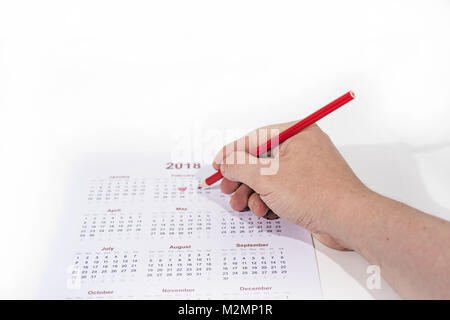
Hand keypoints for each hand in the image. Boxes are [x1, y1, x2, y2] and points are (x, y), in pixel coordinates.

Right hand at [213, 122, 369, 250]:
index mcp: (297, 133)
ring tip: (246, 206)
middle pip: (261, 160)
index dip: (233, 152)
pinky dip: (270, 201)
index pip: (256, 138)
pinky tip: (266, 212)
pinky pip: (281, 191)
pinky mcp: (309, 189)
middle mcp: (303, 148)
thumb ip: (240, 166)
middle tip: (228, 190)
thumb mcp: (268, 177)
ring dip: (254, 194)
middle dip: (243, 179)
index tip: (218, 165)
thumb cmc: (316, 194)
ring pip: (269, 179)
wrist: (349, 221)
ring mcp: (306, 169)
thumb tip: (226, 161)